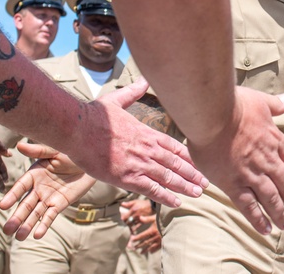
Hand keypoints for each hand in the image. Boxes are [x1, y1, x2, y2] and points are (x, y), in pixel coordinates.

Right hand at [0, 142, 95, 240]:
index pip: (20, 187)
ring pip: (36, 213)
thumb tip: (19, 145)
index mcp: (34, 174)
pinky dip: (44, 225)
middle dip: (17, 217)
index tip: (2, 206)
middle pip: (26, 204)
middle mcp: (38, 188)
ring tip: (19, 237)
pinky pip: (50, 216)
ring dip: (28, 224)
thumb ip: (38, 151)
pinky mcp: (59, 204)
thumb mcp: (55, 151)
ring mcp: (48, 197)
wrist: (89, 161)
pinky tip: (37, 235)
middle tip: (7, 230)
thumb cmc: (70, 153)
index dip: (12, 196)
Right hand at [63, 79, 206, 207]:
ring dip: (185, 186)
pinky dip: (165, 196)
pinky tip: (176, 202)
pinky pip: (151, 188)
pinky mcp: (127, 176)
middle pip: (176, 162)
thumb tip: (144, 81)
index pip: (174, 146)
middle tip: (206, 182)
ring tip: (198, 193)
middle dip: (193, 173)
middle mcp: (147, 148)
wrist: (77, 127)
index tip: (200, 162)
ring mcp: (138, 163)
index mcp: (146, 132)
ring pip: (168, 176)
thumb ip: (133, 93)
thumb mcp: (117, 100)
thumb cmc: (94, 115)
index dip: (189, 156)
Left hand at [123, 200, 161, 253]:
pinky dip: (153, 250)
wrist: (174, 224)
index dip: (136, 238)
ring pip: (150, 246)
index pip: (142, 236)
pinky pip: (157, 248)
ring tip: (140, 252)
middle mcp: (155, 237)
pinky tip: (150, 252)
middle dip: (139, 245)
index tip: (131, 240)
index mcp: (152, 230)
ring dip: (145, 250)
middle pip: (145, 242)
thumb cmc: (164, 219)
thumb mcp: (155, 217)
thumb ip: (147, 219)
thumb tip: (139, 218)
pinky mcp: (163, 242)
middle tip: (134, 248)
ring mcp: (159, 240)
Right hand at [186, 88, 283, 234]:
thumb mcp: (259, 101)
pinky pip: (249, 206)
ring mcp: (251, 173)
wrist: (212, 115)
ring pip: (271, 198)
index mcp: (274, 139)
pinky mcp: (233, 183)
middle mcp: (267, 159)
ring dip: (281, 213)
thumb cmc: (233, 105)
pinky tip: (265, 229)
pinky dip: (258, 219)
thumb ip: (274, 104)